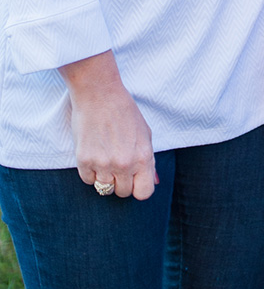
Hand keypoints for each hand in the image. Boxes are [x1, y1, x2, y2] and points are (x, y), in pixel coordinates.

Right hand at [60, 51, 155, 199]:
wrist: (100, 95)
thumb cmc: (125, 113)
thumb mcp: (145, 134)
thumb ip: (149, 160)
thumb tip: (154, 182)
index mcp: (143, 157)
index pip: (144, 193)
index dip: (139, 188)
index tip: (134, 180)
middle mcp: (125, 164)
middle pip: (123, 193)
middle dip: (121, 182)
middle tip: (118, 163)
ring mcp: (103, 164)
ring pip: (104, 189)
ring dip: (105, 177)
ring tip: (106, 157)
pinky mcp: (84, 160)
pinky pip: (88, 181)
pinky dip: (91, 172)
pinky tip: (94, 154)